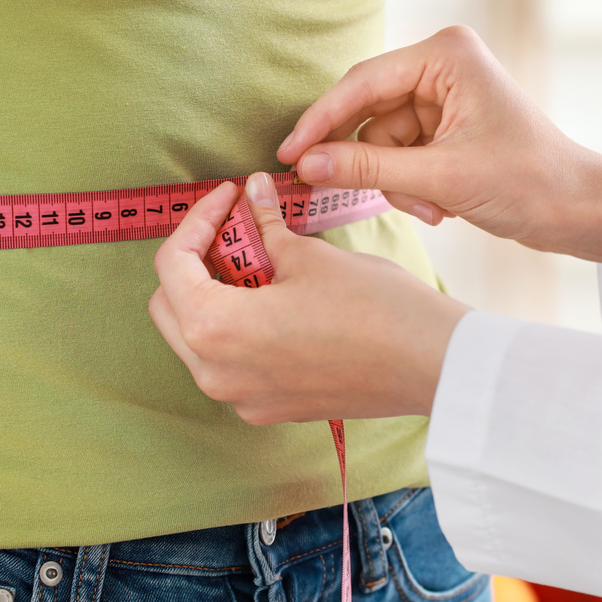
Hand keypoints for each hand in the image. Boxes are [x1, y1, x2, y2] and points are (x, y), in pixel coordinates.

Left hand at [149, 173, 469, 424]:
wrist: (430, 364)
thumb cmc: (375, 309)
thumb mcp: (310, 256)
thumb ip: (266, 225)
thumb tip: (253, 194)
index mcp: (214, 329)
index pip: (172, 264)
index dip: (198, 218)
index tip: (229, 196)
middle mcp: (215, 373)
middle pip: (171, 305)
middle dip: (195, 260)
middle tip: (235, 226)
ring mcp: (241, 398)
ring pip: (197, 338)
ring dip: (215, 294)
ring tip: (257, 260)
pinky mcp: (269, 408)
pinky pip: (231, 363)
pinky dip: (238, 327)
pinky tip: (276, 299)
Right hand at [277, 26, 601, 267]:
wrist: (579, 210)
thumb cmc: (529, 182)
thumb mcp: (441, 178)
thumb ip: (368, 169)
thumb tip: (306, 165)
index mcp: (446, 55)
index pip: (362, 84)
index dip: (320, 122)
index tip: (288, 155)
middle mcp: (442, 65)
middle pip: (368, 113)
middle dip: (371, 162)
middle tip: (344, 194)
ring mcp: (443, 96)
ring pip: (381, 142)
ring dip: (396, 183)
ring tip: (432, 208)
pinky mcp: (446, 127)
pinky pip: (401, 155)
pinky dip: (411, 186)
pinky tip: (439, 206)